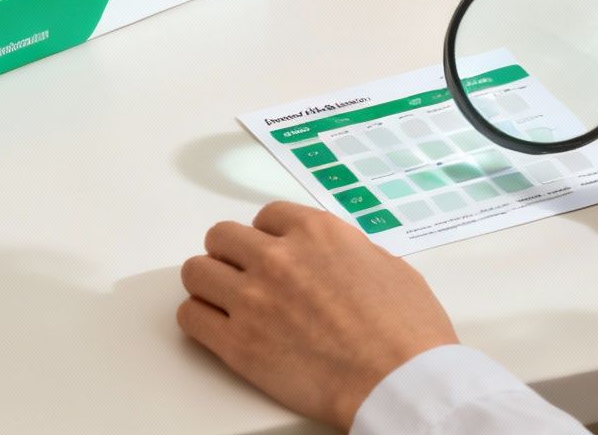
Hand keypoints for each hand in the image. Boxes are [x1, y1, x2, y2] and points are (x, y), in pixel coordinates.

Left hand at [178, 201, 458, 429]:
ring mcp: (253, 299)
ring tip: (222, 299)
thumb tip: (340, 261)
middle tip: (241, 274)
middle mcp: (278, 257)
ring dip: (208, 283)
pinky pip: (191, 317)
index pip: (265, 216)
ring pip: (196, 271)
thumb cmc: (407, 332)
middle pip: (222, 237)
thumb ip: (351, 253)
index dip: (266, 236)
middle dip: (231, 254)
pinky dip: (198, 318)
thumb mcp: (388, 266)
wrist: (400, 381)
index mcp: (316, 232)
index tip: (269, 251)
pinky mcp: (237, 344)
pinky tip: (214, 326)